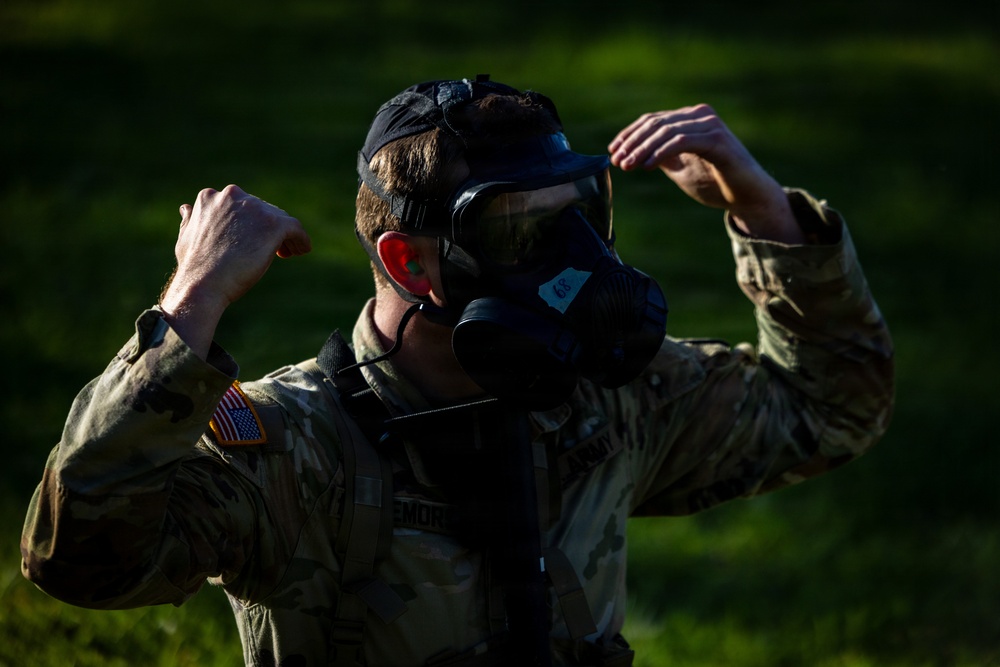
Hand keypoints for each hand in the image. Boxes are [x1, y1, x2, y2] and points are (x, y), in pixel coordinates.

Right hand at [160, 185, 310, 357]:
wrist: (204, 283)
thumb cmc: (194, 267)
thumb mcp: (186, 237)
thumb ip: (192, 220)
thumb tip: (187, 208)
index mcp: (211, 197)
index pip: (242, 205)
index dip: (251, 223)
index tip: (254, 239)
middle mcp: (233, 195)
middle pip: (264, 210)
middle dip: (269, 229)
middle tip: (277, 251)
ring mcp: (254, 208)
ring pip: (280, 219)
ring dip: (286, 236)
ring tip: (289, 252)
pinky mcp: (273, 224)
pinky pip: (295, 228)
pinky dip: (301, 239)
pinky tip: (303, 250)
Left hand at [608, 105, 802, 242]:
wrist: (747, 197)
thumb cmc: (715, 183)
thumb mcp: (679, 168)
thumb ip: (659, 157)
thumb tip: (630, 154)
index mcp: (689, 119)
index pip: (652, 120)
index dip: (629, 135)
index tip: (612, 152)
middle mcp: (700, 115)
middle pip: (656, 123)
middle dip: (632, 143)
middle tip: (617, 161)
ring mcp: (710, 125)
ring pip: (666, 131)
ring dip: (642, 149)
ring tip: (628, 166)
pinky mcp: (717, 139)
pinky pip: (681, 141)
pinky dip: (661, 152)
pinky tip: (647, 166)